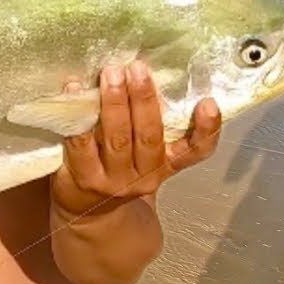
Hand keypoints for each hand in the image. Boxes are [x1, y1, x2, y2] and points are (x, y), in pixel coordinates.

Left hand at [51, 61, 221, 216]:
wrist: (89, 214)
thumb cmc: (119, 170)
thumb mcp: (145, 154)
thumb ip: (151, 124)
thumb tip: (147, 72)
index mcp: (166, 164)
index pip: (195, 150)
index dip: (206, 129)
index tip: (208, 103)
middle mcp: (144, 175)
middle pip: (149, 136)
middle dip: (144, 99)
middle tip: (138, 69)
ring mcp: (114, 179)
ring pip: (118, 139)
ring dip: (114, 103)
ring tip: (111, 73)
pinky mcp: (84, 178)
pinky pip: (81, 144)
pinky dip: (78, 116)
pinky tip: (74, 90)